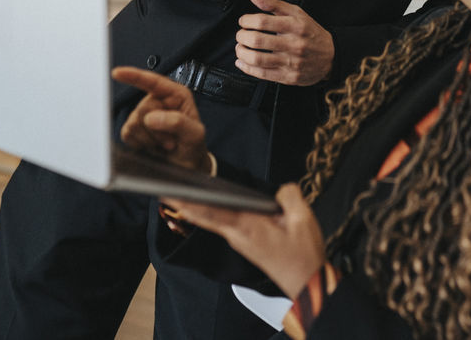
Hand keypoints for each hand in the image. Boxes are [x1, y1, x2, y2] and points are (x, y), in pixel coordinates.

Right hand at [112, 66, 210, 171]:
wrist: (185, 165)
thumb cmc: (193, 145)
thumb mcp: (195, 134)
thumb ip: (178, 122)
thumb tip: (151, 118)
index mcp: (175, 95)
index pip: (153, 82)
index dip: (134, 76)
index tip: (117, 73)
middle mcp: (158, 102)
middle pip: (143, 109)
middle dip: (157, 130)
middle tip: (171, 141)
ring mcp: (143, 116)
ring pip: (134, 123)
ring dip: (151, 139)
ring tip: (165, 144)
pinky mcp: (133, 130)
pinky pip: (127, 134)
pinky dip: (140, 144)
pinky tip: (153, 146)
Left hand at [164, 184, 324, 297]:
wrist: (306, 282)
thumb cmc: (303, 255)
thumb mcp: (303, 220)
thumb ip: (288, 196)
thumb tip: (279, 190)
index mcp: (248, 228)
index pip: (211, 212)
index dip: (189, 202)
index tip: (170, 192)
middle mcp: (238, 236)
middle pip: (205, 216)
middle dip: (185, 202)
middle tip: (164, 188)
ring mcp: (239, 241)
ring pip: (213, 220)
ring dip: (197, 207)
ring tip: (182, 191)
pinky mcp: (245, 242)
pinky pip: (223, 223)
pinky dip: (211, 213)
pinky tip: (210, 204)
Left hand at [234, 0, 334, 85]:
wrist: (331, 57)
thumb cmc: (311, 33)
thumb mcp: (297, 13)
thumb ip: (274, 4)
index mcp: (295, 26)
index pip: (262, 21)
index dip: (246, 20)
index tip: (244, 21)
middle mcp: (294, 44)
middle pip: (257, 40)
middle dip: (241, 36)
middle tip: (241, 34)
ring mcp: (291, 62)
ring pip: (257, 59)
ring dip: (242, 52)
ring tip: (240, 48)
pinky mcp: (289, 77)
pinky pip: (262, 74)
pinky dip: (247, 68)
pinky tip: (242, 62)